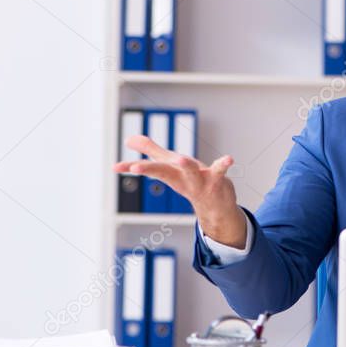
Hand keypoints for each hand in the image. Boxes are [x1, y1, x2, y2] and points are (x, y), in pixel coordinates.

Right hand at [113, 135, 246, 247]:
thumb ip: (151, 150)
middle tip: (135, 167)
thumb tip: (129, 139)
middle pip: (164, 171)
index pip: (149, 169)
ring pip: (190, 172)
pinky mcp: (217, 179)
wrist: (216, 207)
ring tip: (179, 158)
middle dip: (150, 169)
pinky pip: (220, 170)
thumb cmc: (191, 181)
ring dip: (184, 166)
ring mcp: (199, 180)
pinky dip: (223, 164)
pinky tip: (229, 158)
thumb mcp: (170, 165)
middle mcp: (182, 178)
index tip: (115, 167)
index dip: (132, 167)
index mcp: (170, 173)